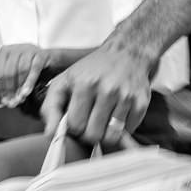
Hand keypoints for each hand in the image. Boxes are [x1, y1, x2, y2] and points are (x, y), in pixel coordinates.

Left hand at [0, 43, 55, 107]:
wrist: (51, 62)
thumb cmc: (27, 66)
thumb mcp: (4, 70)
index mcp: (4, 51)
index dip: (1, 88)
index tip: (4, 101)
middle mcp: (16, 48)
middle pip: (8, 73)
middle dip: (10, 90)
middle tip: (12, 103)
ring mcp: (28, 49)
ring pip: (20, 72)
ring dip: (20, 89)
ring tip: (19, 100)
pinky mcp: (40, 54)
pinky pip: (33, 70)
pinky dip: (29, 83)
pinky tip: (26, 93)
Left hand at [39, 40, 153, 147]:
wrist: (126, 53)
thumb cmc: (90, 70)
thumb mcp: (64, 81)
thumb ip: (50, 107)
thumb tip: (49, 135)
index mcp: (84, 84)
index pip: (74, 125)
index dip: (72, 128)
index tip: (74, 121)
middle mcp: (106, 90)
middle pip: (92, 135)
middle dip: (87, 134)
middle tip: (88, 124)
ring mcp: (126, 97)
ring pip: (111, 137)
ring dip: (104, 135)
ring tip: (101, 123)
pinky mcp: (141, 103)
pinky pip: (127, 132)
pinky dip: (120, 129)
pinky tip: (115, 116)